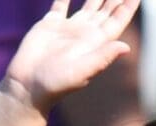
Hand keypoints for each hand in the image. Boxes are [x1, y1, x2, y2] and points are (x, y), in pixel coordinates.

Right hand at [3, 0, 139, 113]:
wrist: (27, 87)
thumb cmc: (55, 84)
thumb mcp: (81, 72)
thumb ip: (102, 58)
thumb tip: (126, 47)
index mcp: (96, 43)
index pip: (117, 20)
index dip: (128, 6)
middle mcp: (85, 34)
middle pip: (106, 9)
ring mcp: (68, 28)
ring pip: (88, 4)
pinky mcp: (50, 25)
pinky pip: (61, 4)